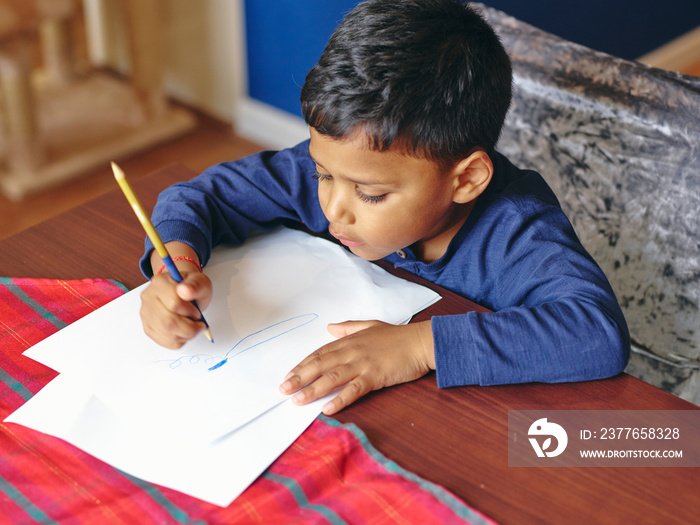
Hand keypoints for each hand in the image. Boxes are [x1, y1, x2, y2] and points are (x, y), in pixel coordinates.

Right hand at [140, 243, 211, 347]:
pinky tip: (183, 331)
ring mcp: (146, 314)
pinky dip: (180, 340)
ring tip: (191, 325)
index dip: (190, 311)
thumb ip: (196, 285)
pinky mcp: (148, 327)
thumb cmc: (192, 288)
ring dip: (186, 335)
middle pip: (168, 322)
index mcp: (160, 282)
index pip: (174, 304)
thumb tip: (185, 290)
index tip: (196, 311)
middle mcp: (148, 297)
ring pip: (167, 334)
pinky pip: (165, 342)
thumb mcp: (200, 282)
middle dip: (189, 328)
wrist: (184, 292)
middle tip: (198, 324)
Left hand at [279, 320, 434, 414]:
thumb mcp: (371, 326)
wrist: (421, 342)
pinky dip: (340, 399)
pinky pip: (354, 389)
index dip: (302, 365)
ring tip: (298, 400)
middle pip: (319, 365)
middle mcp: (352, 352)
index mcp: (349, 341)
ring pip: (332, 377)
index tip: (288, 375)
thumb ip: (349, 328)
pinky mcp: (375, 376)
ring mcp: (363, 364)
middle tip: (283, 389)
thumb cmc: (398, 336)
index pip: (319, 353)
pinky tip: (328, 409)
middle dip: (299, 378)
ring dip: (313, 389)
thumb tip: (330, 328)